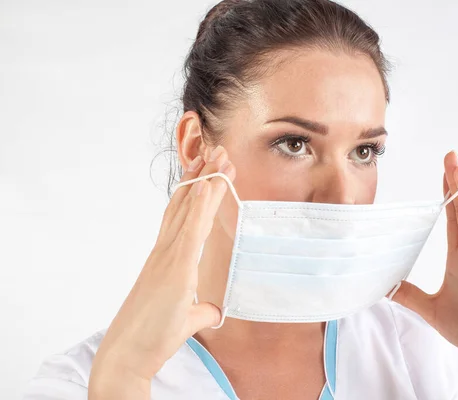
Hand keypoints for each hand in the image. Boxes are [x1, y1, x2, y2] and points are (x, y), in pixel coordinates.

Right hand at [89, 146, 235, 397]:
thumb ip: (201, 310)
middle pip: (186, 205)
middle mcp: (165, 252)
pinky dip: (200, 206)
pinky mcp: (174, 268)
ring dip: (205, 181)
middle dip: (202, 177)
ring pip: (189, 210)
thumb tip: (213, 310)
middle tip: (217, 151)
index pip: (183, 218)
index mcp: (166, 260)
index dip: (196, 193)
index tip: (208, 172)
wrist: (128, 355)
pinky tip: (209, 185)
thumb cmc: (151, 337)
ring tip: (219, 156)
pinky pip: (191, 230)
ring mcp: (167, 257)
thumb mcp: (186, 318)